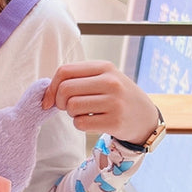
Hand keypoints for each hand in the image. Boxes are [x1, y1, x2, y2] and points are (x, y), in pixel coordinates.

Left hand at [42, 60, 158, 144]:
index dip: (51, 88)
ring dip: (72, 114)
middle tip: (69, 108)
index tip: (50, 100)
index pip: (64, 71)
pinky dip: (80, 125)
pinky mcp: (114, 121)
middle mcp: (110, 81)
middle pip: (65, 90)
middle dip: (60, 102)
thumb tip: (47, 95)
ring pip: (72, 107)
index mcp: (104, 67)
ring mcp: (114, 102)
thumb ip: (76, 80)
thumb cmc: (116, 97)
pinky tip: (93, 121)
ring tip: (84, 113)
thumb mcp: (102, 79)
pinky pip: (80, 124)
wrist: (145, 117)